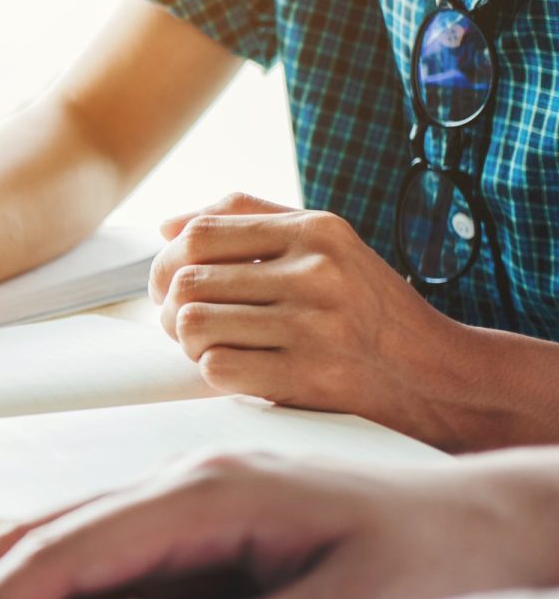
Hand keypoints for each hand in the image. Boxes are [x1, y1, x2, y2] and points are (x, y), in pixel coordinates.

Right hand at [0, 449, 558, 598]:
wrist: (504, 516)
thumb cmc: (437, 560)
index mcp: (204, 496)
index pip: (64, 557)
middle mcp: (173, 485)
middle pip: (24, 534)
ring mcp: (174, 501)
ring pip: (39, 536)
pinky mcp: (184, 527)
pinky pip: (77, 553)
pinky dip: (14, 584)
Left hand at [150, 192, 465, 443]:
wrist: (433, 369)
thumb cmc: (364, 304)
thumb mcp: (325, 244)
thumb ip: (248, 221)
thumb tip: (167, 225)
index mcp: (315, 231)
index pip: (202, 234)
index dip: (166, 261)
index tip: (167, 284)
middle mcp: (315, 273)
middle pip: (189, 282)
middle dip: (170, 308)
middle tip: (181, 323)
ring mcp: (313, 326)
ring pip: (194, 325)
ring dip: (188, 342)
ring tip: (209, 345)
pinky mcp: (308, 376)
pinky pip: (217, 368)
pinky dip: (213, 371)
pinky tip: (237, 367)